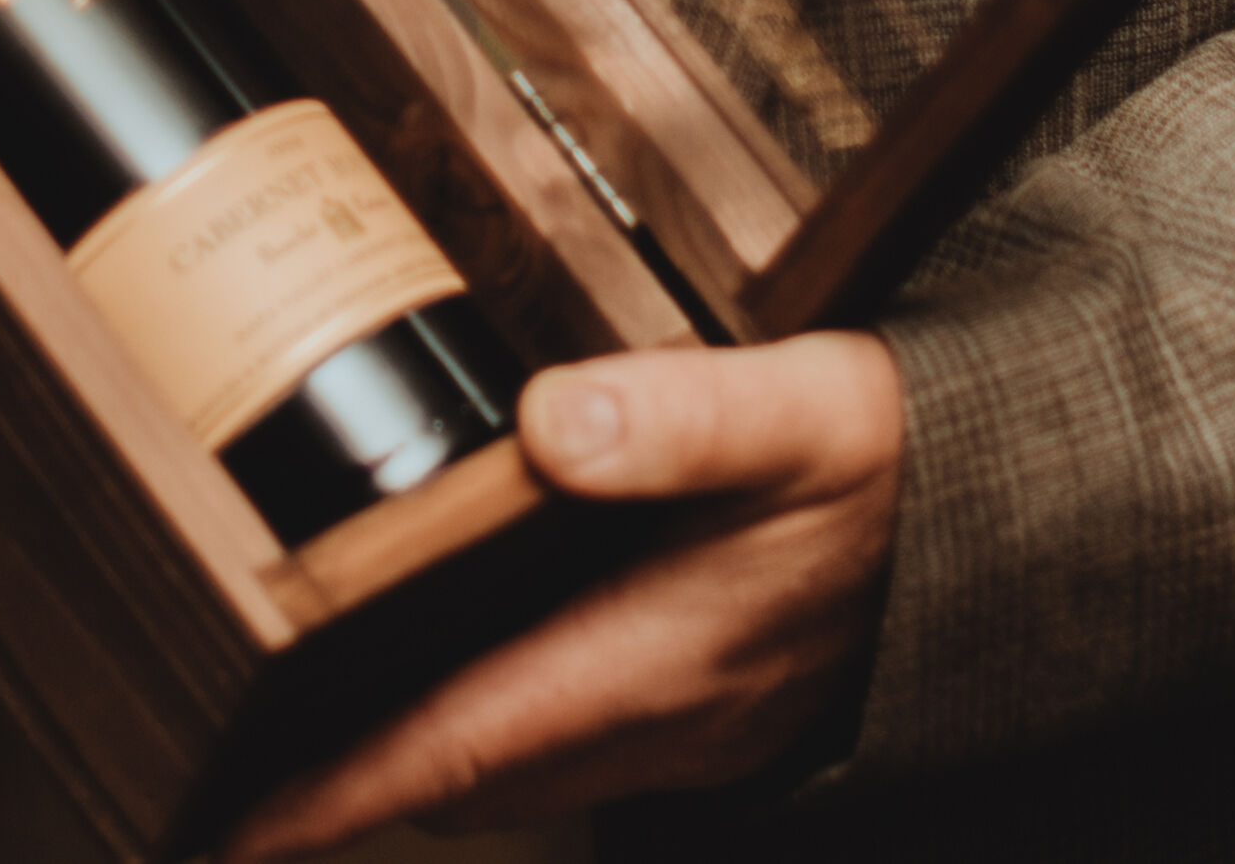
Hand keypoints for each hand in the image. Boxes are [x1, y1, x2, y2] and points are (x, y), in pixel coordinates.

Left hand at [225, 330, 902, 855]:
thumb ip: (676, 418)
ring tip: (311, 713)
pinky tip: (461, 658)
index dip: (326, 800)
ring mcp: (683, 721)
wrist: (1012, 519)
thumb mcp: (798, 412)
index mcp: (649, 660)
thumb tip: (547, 421)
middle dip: (342, 789)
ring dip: (414, 759)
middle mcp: (655, 716)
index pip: (449, 752)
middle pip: (457, 781)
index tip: (223, 828)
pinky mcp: (706, 701)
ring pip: (507, 770)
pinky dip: (488, 726)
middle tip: (229, 754)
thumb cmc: (900, 463)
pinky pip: (562, 744)